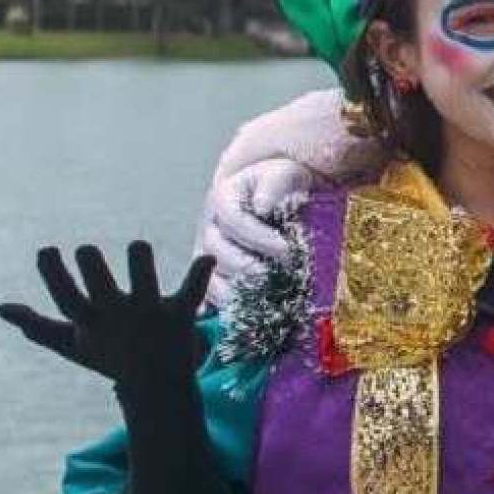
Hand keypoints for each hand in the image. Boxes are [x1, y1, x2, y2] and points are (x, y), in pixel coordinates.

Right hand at [0, 242, 214, 394]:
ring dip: (141, 260)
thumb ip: (38, 326)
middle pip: (100, 285)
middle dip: (93, 264)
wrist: (157, 387)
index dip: (53, 273)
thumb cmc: (109, 358)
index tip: (47, 249)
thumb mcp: (73, 345)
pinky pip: (192, 291)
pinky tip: (207, 259)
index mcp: (90, 322)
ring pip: (145, 280)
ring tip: (137, 248)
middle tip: (88, 252)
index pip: (65, 296)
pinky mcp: (180, 314)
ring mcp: (150, 315)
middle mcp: (119, 316)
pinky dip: (200, 275)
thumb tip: (1, 308)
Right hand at [196, 157, 312, 306]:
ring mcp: (209, 252)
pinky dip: (213, 307)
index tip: (286, 249)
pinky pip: (207, 294)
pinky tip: (219, 318)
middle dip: (248, 268)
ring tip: (260, 300)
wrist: (280, 195)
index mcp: (224, 199)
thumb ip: (274, 185)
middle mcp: (211, 227)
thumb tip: (262, 206)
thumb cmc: (284, 184)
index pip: (233, 220)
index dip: (258, 237)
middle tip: (275, 278)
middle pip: (218, 252)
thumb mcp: (284, 174)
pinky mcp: (214, 273)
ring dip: (234, 291)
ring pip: (209, 276)